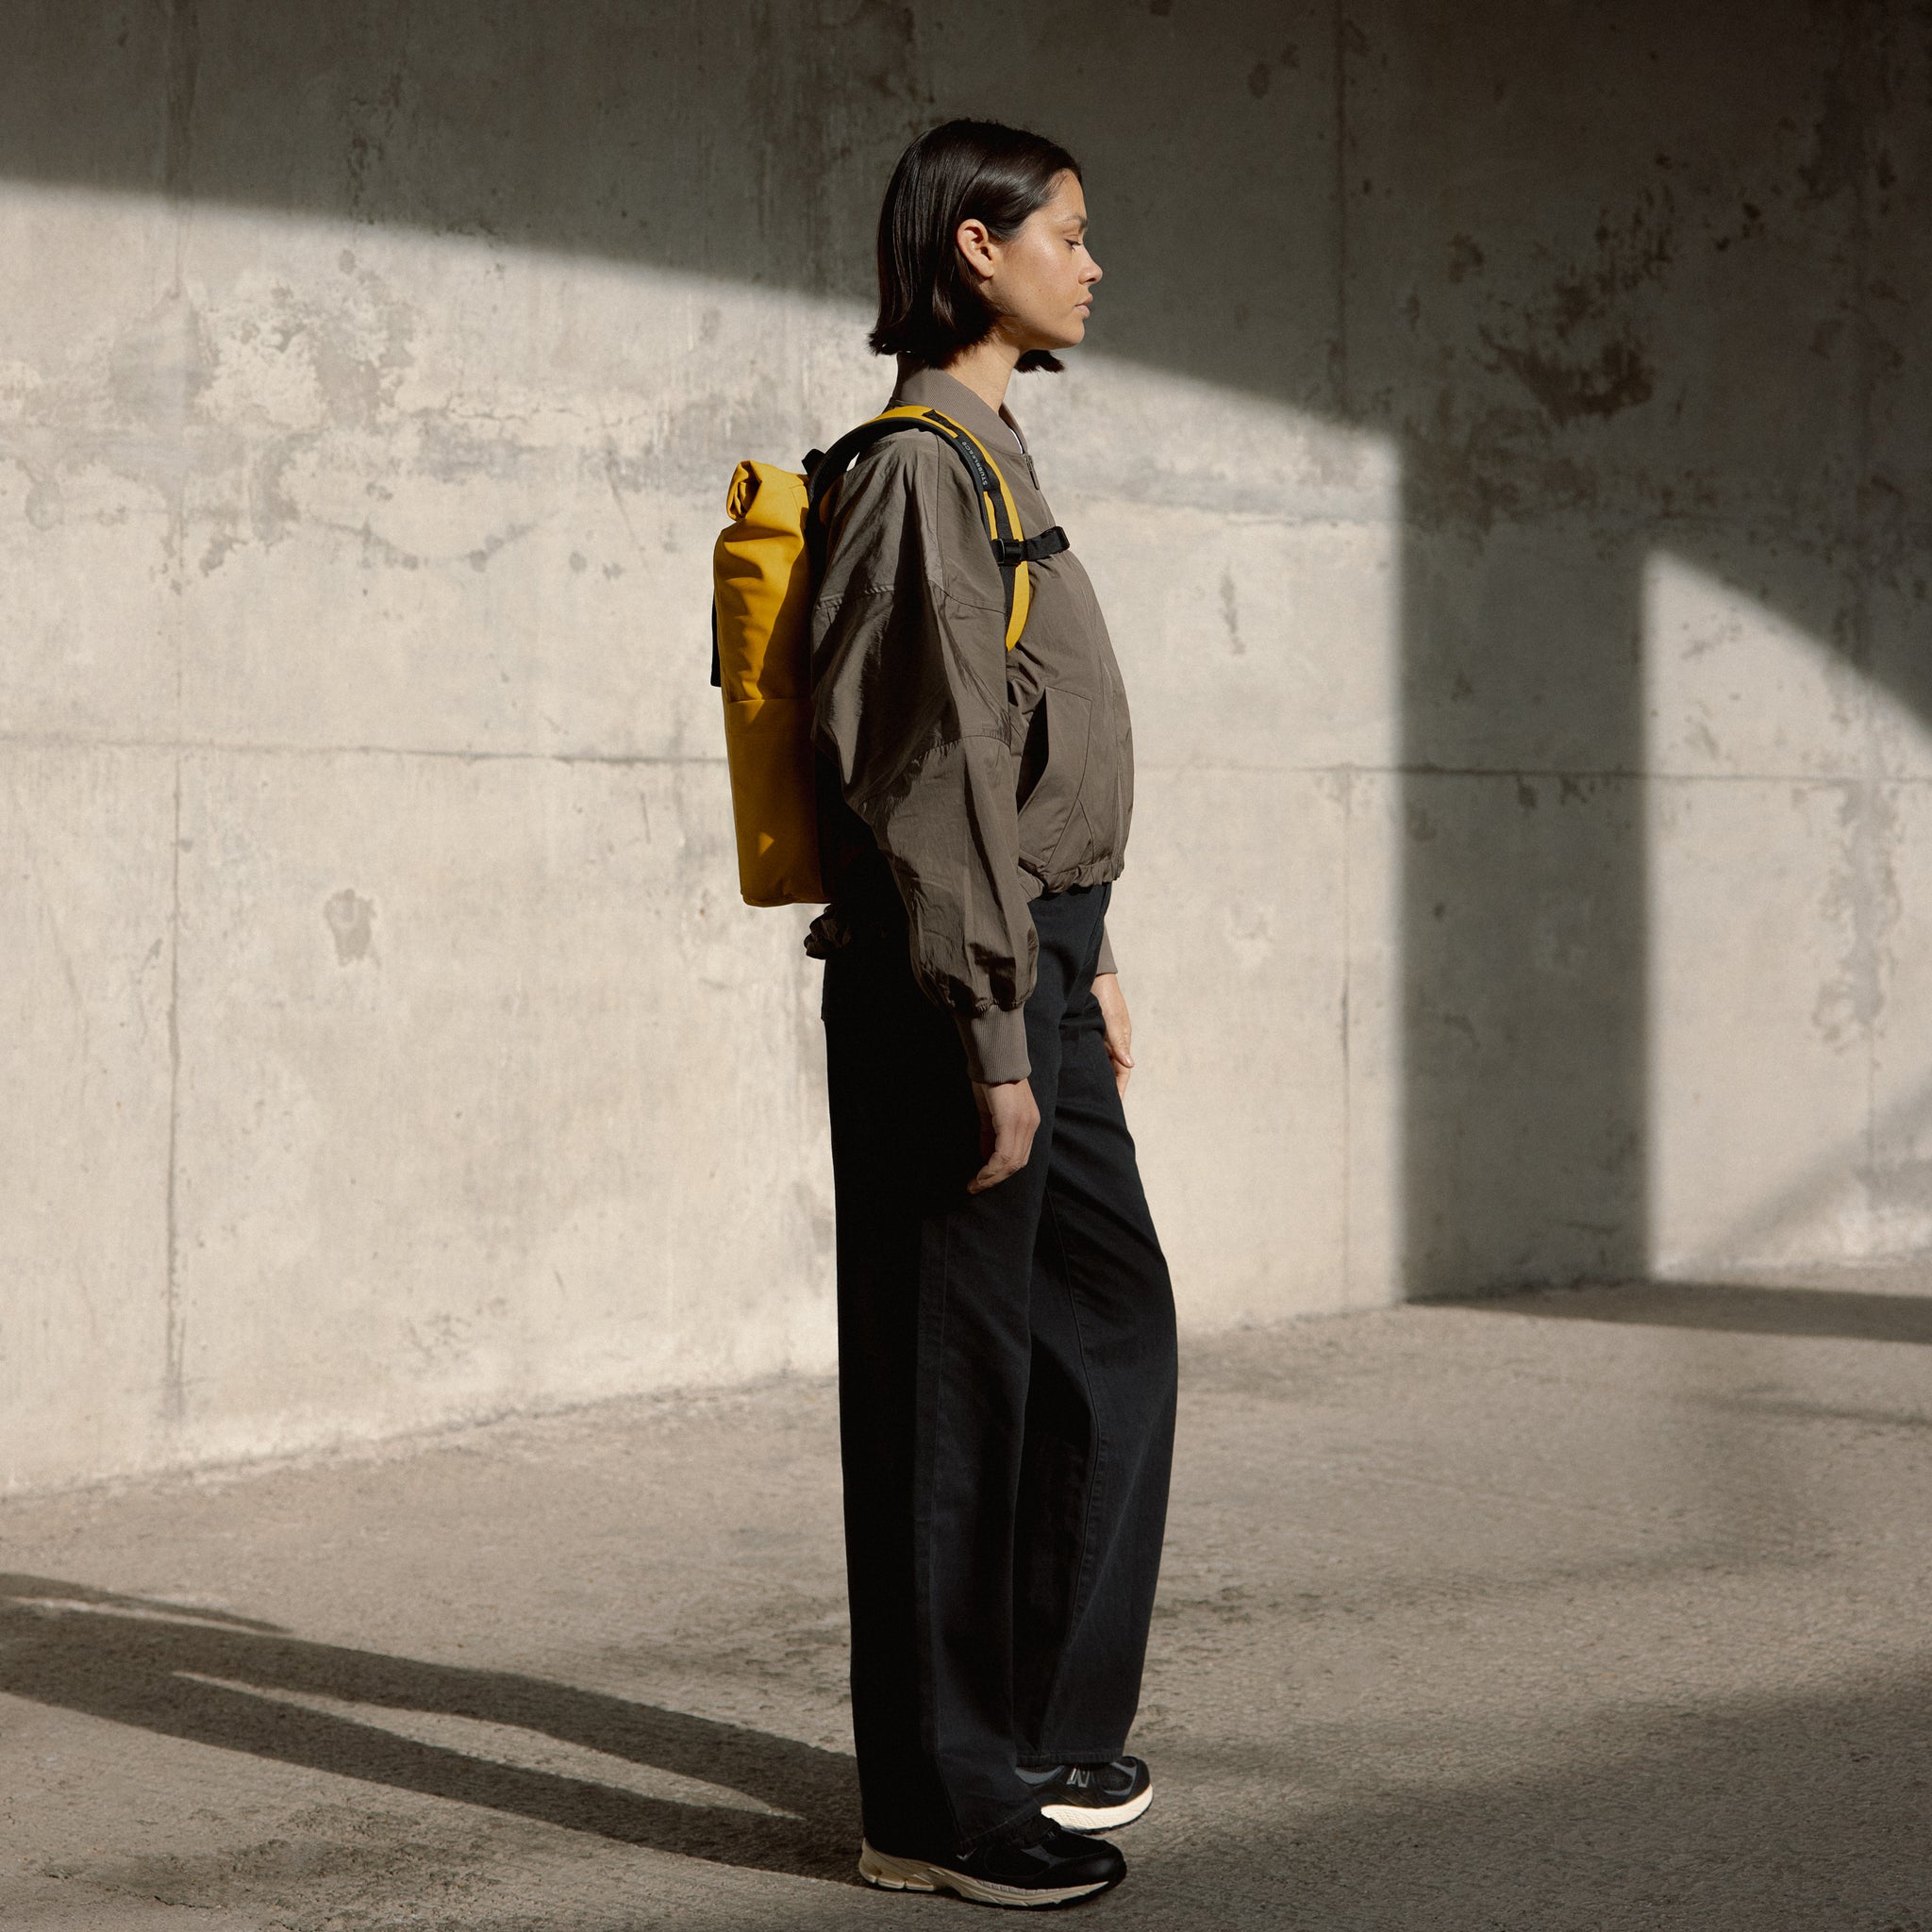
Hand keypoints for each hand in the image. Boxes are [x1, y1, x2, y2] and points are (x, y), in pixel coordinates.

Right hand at [969, 1077, 1039, 1192]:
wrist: (992, 1057)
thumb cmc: (990, 1080)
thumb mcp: (991, 1112)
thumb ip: (991, 1135)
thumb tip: (987, 1157)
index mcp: (1029, 1122)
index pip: (1019, 1156)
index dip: (1001, 1172)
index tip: (982, 1181)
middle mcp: (1030, 1125)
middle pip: (1017, 1163)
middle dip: (996, 1179)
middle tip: (977, 1187)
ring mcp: (1023, 1123)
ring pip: (1011, 1162)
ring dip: (991, 1178)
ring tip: (975, 1185)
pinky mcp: (1012, 1121)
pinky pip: (1004, 1154)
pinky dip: (991, 1168)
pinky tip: (979, 1175)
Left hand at [1093, 971, 1134, 1096]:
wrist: (1092, 977)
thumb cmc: (1106, 997)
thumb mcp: (1113, 1021)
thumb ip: (1119, 1043)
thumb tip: (1130, 1065)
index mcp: (1120, 1042)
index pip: (1122, 1073)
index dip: (1119, 1089)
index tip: (1113, 1106)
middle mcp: (1109, 1043)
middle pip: (1109, 1072)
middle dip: (1105, 1088)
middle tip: (1096, 1107)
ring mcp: (1097, 1039)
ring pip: (1097, 1064)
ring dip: (1093, 1077)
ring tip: (1083, 1096)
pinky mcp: (1085, 1034)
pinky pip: (1085, 1054)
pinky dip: (1082, 1065)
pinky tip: (1072, 1074)